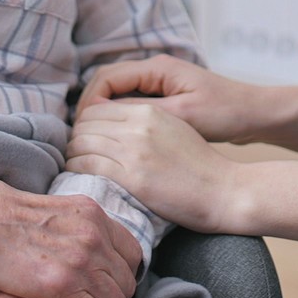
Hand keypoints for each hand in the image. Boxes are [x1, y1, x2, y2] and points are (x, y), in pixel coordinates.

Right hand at [0, 175, 142, 297]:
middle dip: (112, 293)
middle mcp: (95, 237)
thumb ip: (85, 228)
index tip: (106, 281)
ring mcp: (81, 261)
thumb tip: (100, 250)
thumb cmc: (10, 216)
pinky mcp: (61, 286)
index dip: (121, 272)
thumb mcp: (60, 210)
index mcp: (96, 216)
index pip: (133, 253)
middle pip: (126, 280)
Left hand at [66, 100, 240, 232]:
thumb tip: (111, 124)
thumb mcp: (174, 127)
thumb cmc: (201, 164)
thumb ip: (143, 121)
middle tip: (78, 151)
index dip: (85, 122)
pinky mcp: (133, 178)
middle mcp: (139, 126)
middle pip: (86, 123)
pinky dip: (77, 169)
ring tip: (77, 164)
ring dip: (73, 154)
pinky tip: (80, 176)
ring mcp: (135, 151)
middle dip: (76, 136)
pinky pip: (88, 165)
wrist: (224, 190)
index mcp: (150, 111)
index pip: (98, 107)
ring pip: (82, 143)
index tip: (86, 136)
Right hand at [80, 55, 266, 143]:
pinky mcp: (165, 96)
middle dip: (90, 108)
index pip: (106, 78)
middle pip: (106, 83)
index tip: (81, 129)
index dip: (89, 103)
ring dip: (103, 113)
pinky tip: (115, 139)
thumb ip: (143, 114)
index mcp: (157, 68)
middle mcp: (154, 70)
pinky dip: (119, 117)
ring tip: (93, 140)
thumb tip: (103, 116)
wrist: (254, 114)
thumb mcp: (183, 116)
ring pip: (117, 93)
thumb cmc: (224, 113)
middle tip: (80, 137)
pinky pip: (131, 102)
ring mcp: (159, 82)